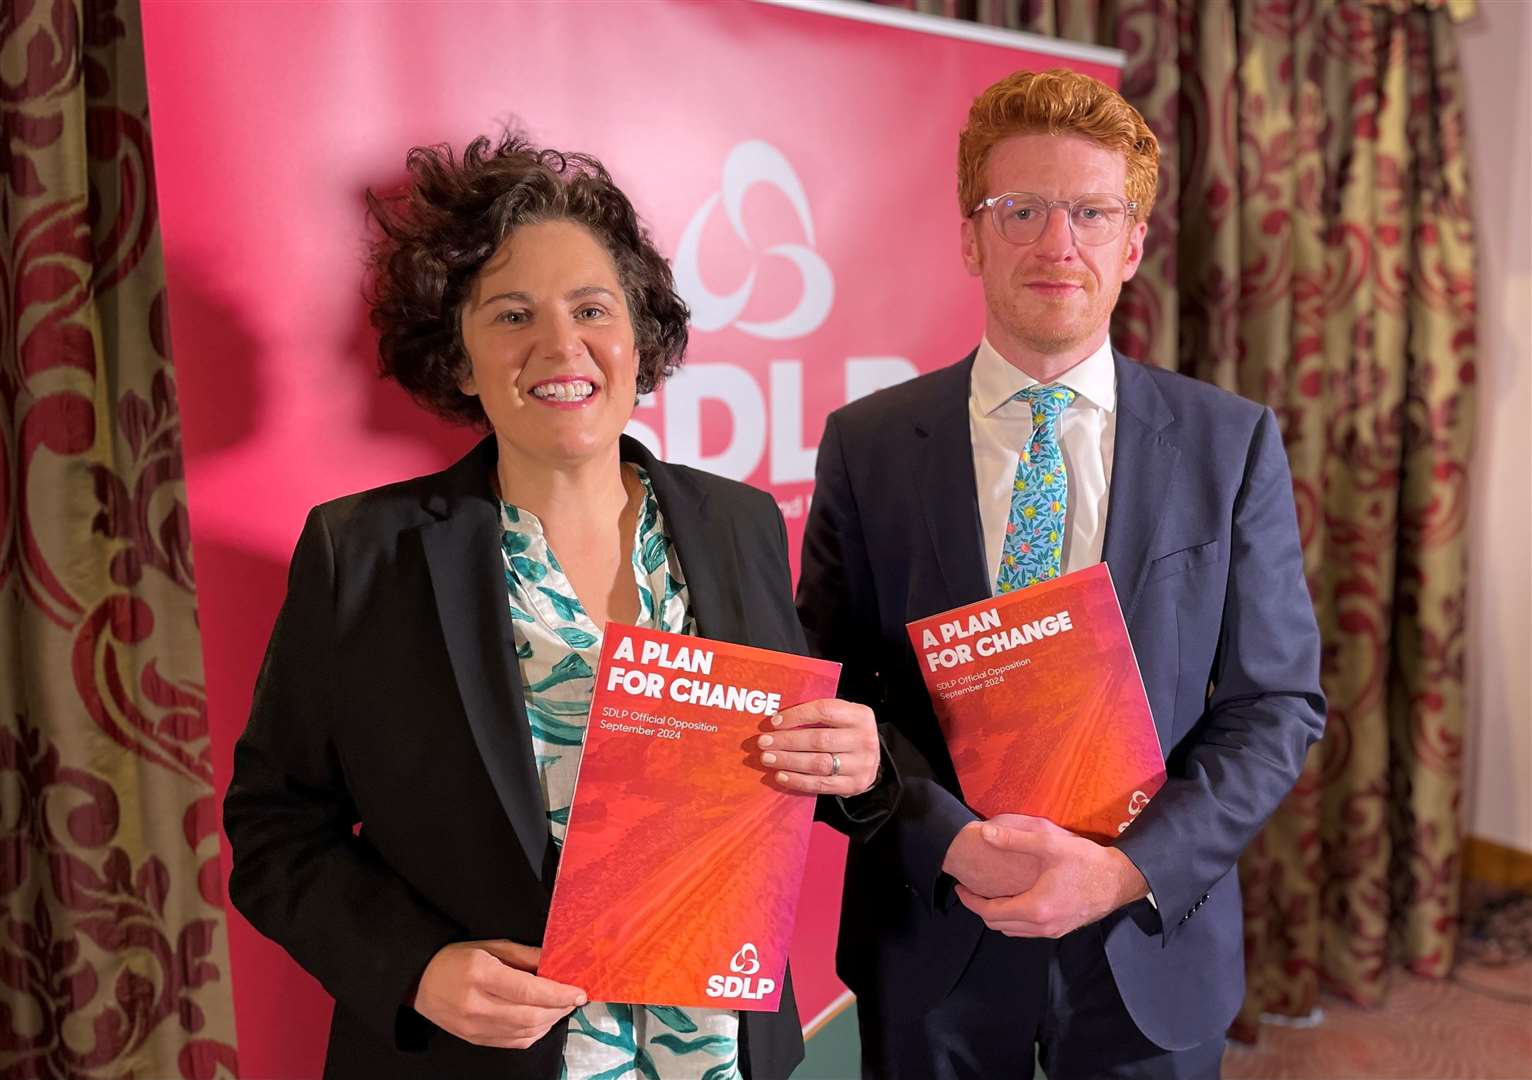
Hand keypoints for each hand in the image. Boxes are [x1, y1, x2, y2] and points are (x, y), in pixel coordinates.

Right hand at [412, 940, 585, 1048]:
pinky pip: (513, 1043)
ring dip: (550, 1022)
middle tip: (574, 999)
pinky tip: (543, 1021)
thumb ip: (525, 956)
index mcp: (481, 975)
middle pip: (530, 1015)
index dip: (558, 993)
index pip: (529, 990)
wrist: (420, 981)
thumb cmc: (456, 959)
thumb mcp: (491, 946)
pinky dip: (534, 1033)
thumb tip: (556, 962)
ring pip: (525, 1032)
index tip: (579, 991)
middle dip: (559, 1009)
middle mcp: (477, 1004)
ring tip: (561, 1008)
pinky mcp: (475, 1039)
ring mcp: (475, 1027)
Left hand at [755, 698, 879, 795]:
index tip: (774, 722)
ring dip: (788, 761)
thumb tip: (776, 720)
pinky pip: (821, 784)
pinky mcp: (855, 784)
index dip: (797, 715)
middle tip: (764, 742)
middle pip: (819, 739)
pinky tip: (780, 775)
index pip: (824, 711)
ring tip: (767, 758)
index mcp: (860, 715)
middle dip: (787, 741)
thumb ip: (818, 715)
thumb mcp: (841, 716)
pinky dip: (798, 780)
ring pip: (819, 763)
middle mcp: (864, 739)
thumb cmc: (846, 732)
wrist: (870, 759)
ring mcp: (862, 764)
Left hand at [953, 815, 1148, 937]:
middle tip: (971, 890)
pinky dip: (1015, 918)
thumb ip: (1014, 839)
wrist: (1121, 880)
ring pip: (1013, 930)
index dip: (970, 900)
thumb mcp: (1049, 844)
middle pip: (998, 925)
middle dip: (981, 908)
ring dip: (998, 915)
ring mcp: (1053, 931)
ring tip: (990, 894)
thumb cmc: (1087, 861)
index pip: (990, 912)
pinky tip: (1016, 898)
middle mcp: (1042, 926)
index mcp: (1035, 908)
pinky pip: (1028, 930)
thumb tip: (984, 833)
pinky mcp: (1062, 929)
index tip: (960, 887)